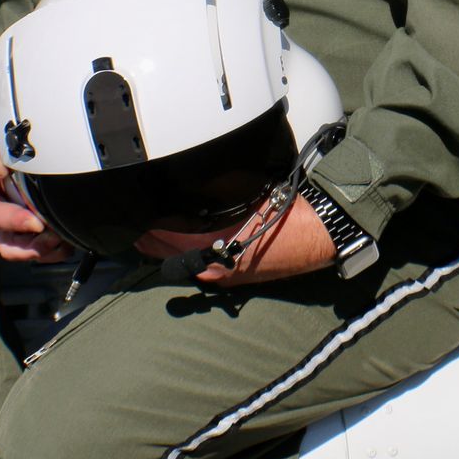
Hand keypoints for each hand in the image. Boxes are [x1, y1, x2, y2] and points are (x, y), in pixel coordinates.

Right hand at [0, 91, 70, 262]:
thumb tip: (33, 89)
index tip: (1, 167)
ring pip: (4, 242)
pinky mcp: (7, 229)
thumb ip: (7, 105)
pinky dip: (44, 252)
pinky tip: (64, 245)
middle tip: (36, 222)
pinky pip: (21, 249)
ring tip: (56, 240)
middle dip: (13, 219)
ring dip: (31, 246)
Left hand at [136, 194, 337, 286]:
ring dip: (170, 250)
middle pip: (174, 258)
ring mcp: (229, 277)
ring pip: (189, 263)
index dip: (150, 231)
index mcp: (215, 250)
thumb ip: (215, 188)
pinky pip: (206, 265)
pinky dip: (190, 254)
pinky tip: (185, 242)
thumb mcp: (246, 190)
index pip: (169, 241)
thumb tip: (187, 181)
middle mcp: (217, 270)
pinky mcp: (240, 276)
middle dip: (154, 244)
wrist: (322, 232)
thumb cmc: (286, 211)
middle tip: (136, 230)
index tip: (135, 220)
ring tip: (152, 235)